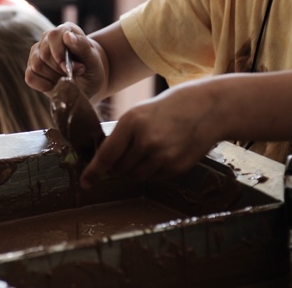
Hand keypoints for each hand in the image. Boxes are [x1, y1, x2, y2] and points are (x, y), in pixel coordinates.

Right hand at [26, 22, 106, 99]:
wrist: (87, 82)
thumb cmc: (92, 68)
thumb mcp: (93, 60)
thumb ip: (82, 46)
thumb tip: (67, 36)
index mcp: (65, 30)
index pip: (53, 36)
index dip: (59, 54)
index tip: (71, 67)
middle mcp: (47, 38)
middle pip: (44, 54)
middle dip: (59, 69)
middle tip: (73, 74)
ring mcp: (37, 53)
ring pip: (36, 66)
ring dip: (53, 77)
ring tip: (65, 78)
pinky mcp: (31, 68)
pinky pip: (30, 77)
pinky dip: (44, 85)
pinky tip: (56, 84)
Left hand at [80, 81, 219, 188]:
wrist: (206, 109)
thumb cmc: (167, 109)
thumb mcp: (139, 113)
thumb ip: (121, 136)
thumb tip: (103, 162)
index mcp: (132, 122)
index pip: (106, 155)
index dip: (93, 172)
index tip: (85, 183)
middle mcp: (146, 141)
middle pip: (119, 169)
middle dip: (116, 168)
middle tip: (123, 157)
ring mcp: (163, 156)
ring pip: (135, 177)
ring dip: (132, 171)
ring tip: (143, 154)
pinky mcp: (176, 167)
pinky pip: (153, 178)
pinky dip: (151, 172)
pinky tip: (160, 156)